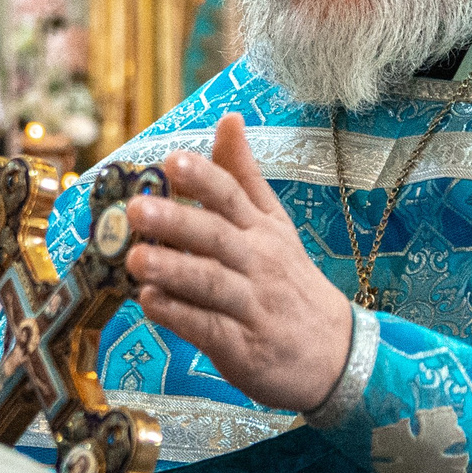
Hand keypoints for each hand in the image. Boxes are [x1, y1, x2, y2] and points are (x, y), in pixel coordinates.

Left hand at [123, 113, 353, 413]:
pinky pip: (207, 328)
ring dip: (172, 270)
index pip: (232, 195)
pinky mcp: (242, 346)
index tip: (173, 160)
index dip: (202, 178)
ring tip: (135, 259)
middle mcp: (257, 262)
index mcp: (262, 229)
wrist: (337, 353)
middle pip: (216, 236)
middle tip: (136, 210)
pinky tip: (149, 302)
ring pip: (210, 282)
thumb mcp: (275, 224)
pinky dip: (179, 315)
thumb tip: (229, 119)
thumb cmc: (291, 281)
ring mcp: (251, 305)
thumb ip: (244, 175)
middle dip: (176, 221)